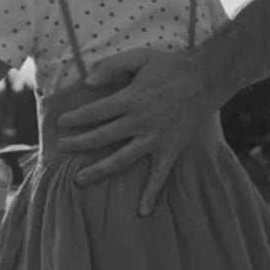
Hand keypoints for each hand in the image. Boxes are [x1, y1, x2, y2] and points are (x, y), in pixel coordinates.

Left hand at [53, 48, 220, 214]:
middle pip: (101, 137)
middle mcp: (139, 122)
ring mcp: (154, 139)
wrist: (208, 79)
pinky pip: (159, 175)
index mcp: (130, 99)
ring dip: (98, 170)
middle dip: (78, 143)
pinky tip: (141, 211)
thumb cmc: (172, 66)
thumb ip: (113, 67)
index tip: (62, 122)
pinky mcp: (170, 150)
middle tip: (61, 147)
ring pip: (121, 160)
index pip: (94, 112)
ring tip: (79, 180)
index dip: (76, 118)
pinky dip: (151, 193)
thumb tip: (88, 82)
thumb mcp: (141, 57)